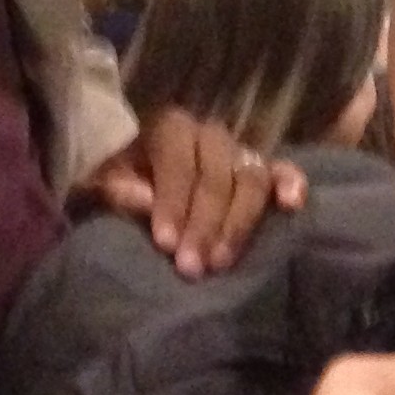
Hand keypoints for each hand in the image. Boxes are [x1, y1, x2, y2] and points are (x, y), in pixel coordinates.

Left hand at [73, 108, 306, 278]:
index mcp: (170, 128)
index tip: (166, 243)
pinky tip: (292, 205)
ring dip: (239, 224)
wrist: (139, 184)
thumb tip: (144, 199)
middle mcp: (210, 134)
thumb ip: (115, 189)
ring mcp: (240, 152)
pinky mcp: (263, 171)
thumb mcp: (102, 186)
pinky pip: (282, 171)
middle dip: (204, 224)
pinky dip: (291, 184)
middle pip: (217, 175)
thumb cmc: (120, 186)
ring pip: (251, 180)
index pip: (177, 161)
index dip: (173, 202)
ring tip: (222, 262)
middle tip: (192, 266)